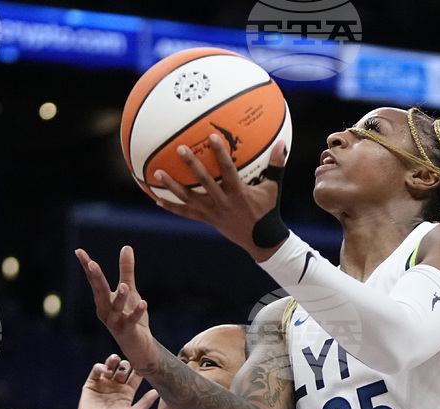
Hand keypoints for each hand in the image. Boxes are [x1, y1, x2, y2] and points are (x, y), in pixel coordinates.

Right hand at [74, 354, 158, 408]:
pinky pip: (96, 371)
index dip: (139, 368)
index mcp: (128, 392)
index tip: (142, 363)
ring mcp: (104, 384)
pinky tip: (105, 370)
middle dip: (126, 364)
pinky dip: (100, 367)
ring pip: (110, 366)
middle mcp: (116, 386)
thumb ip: (146, 402)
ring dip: (113, 361)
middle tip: (127, 365)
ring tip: (116, 360)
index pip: (136, 376)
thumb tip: (159, 391)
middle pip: (123, 368)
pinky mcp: (91, 384)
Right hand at [76, 246, 158, 369]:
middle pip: (99, 292)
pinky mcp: (127, 331)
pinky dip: (136, 313)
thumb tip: (126, 247)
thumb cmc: (129, 316)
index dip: (87, 266)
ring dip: (120, 298)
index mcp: (103, 299)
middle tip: (92, 263)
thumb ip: (126, 270)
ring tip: (125, 287)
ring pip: (115, 308)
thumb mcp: (130, 290)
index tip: (79, 251)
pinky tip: (144, 303)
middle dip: (96, 278)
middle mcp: (105, 310)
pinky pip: (131, 321)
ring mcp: (115, 322)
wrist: (138, 344)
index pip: (94, 280)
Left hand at [155, 136, 287, 261]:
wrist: (262, 241)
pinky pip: (186, 213)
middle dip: (191, 165)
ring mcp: (212, 212)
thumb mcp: (274, 189)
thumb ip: (276, 166)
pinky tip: (157, 199)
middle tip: (179, 149)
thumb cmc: (268, 211)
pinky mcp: (207, 220)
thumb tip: (282, 143)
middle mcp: (223, 202)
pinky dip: (171, 207)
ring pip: (189, 198)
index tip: (211, 137)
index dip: (220, 153)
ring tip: (157, 173)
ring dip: (172, 186)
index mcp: (238, 193)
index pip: (228, 170)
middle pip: (204, 181)